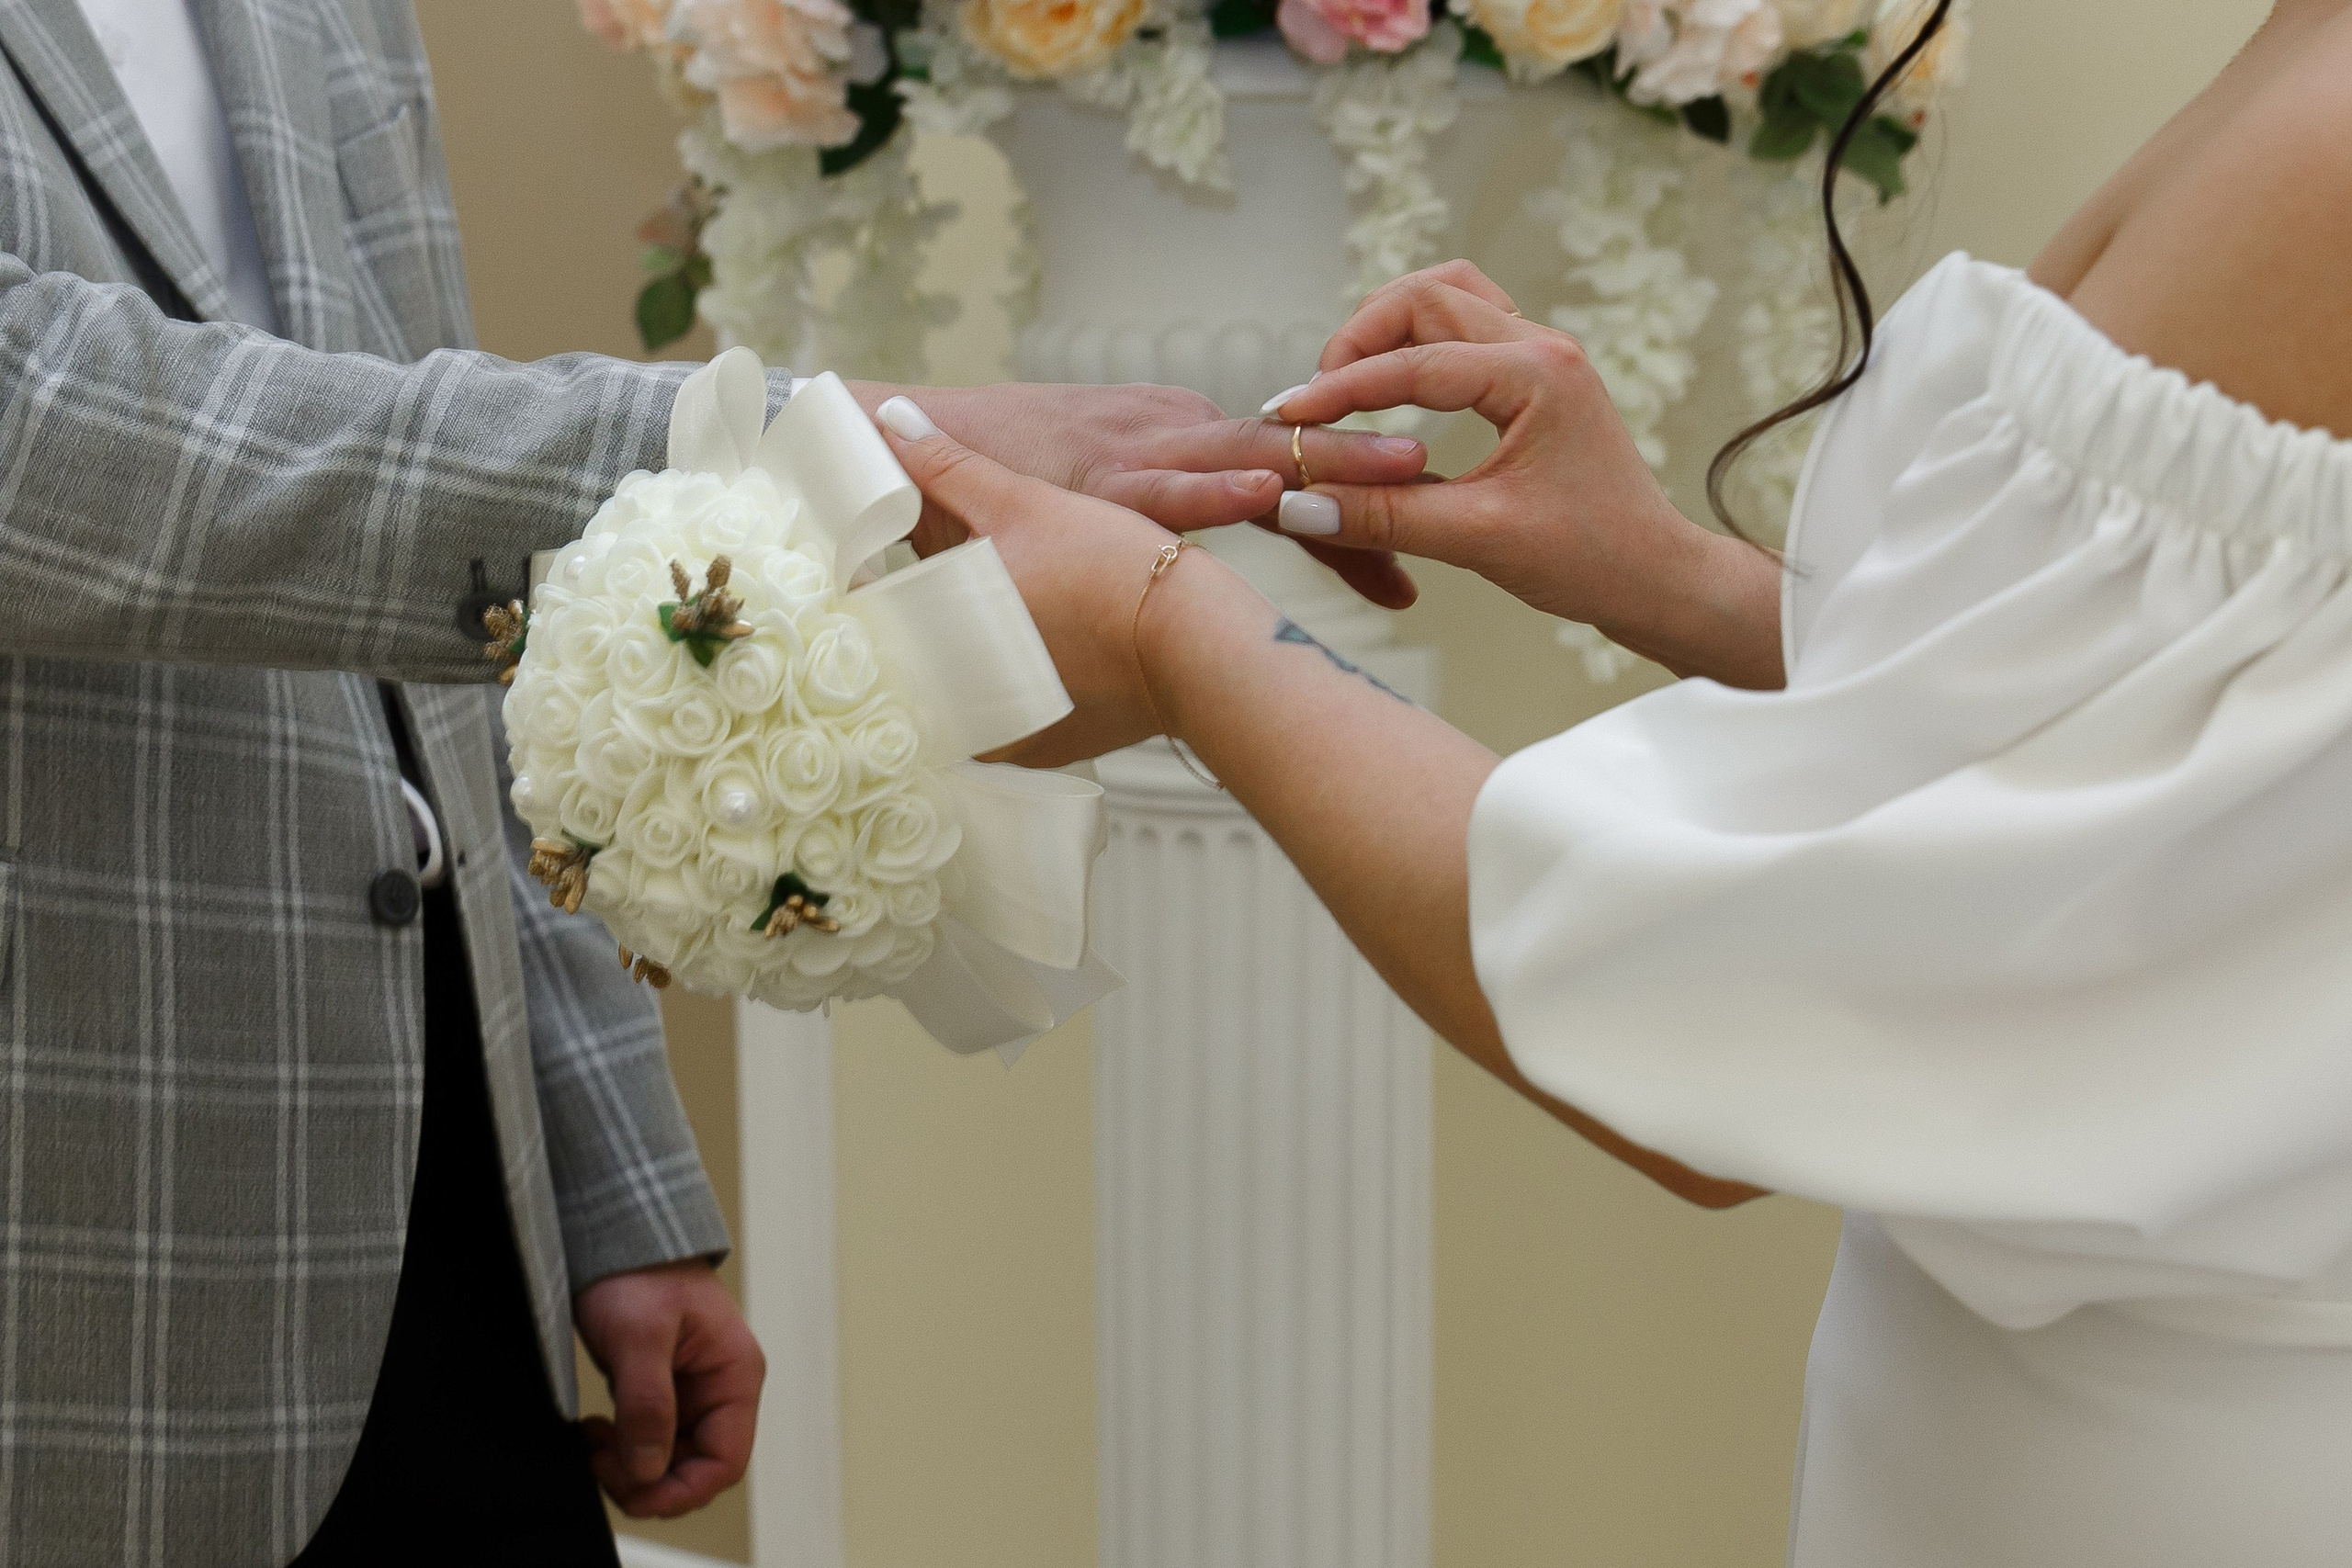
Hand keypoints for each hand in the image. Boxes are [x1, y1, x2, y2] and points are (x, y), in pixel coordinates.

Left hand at [575, 1259, 764, 1518]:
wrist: (614, 1234)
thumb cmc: (638, 1271)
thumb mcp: (640, 1336)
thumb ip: (648, 1405)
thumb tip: (648, 1470)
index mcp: (735, 1376)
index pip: (725, 1461)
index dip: (682, 1489)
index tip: (633, 1490)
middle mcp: (720, 1389)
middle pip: (695, 1467)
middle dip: (648, 1479)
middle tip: (599, 1462)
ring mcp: (691, 1391)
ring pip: (669, 1458)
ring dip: (630, 1465)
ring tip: (593, 1442)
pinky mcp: (661, 1389)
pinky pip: (649, 1438)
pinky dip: (621, 1448)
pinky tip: (596, 1432)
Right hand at [848, 378, 1428, 609]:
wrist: (893, 440)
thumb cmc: (988, 498)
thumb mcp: (1075, 538)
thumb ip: (1129, 575)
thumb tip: (1170, 647)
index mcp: (1177, 451)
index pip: (1284, 488)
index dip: (1351, 527)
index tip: (1409, 578)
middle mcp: (1170, 438)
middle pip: (1293, 470)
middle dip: (1374, 493)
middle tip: (1451, 516)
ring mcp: (1136, 453)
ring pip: (1251, 459)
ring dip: (1333, 466)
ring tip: (1408, 472)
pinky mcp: (1090, 473)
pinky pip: (1162, 484)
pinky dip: (1211, 489)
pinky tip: (1260, 496)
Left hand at [873, 394, 1222, 764]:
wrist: (1197, 643)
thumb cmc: (1112, 573)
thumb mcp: (1025, 503)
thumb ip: (952, 466)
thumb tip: (894, 421)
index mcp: (942, 644)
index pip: (883, 628)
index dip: (880, 599)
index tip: (875, 578)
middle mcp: (964, 705)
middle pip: (924, 665)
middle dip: (927, 630)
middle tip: (932, 595)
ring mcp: (1007, 737)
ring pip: (969, 695)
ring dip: (974, 663)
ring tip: (994, 621)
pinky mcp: (1049, 751)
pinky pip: (1015, 721)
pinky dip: (1021, 690)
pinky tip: (1040, 655)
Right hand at [1265, 261, 1783, 688]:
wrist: (1657, 577)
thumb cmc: (1592, 559)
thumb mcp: (1478, 540)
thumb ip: (1384, 517)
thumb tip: (1300, 506)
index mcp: (1536, 374)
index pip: (1412, 360)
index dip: (1339, 388)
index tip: (1287, 419)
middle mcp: (1540, 346)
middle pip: (1422, 298)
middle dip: (1358, 342)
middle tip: (1316, 402)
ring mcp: (1540, 355)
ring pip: (1444, 298)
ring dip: (1387, 329)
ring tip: (1346, 384)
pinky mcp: (1535, 376)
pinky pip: (1463, 327)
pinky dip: (1415, 343)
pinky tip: (1390, 387)